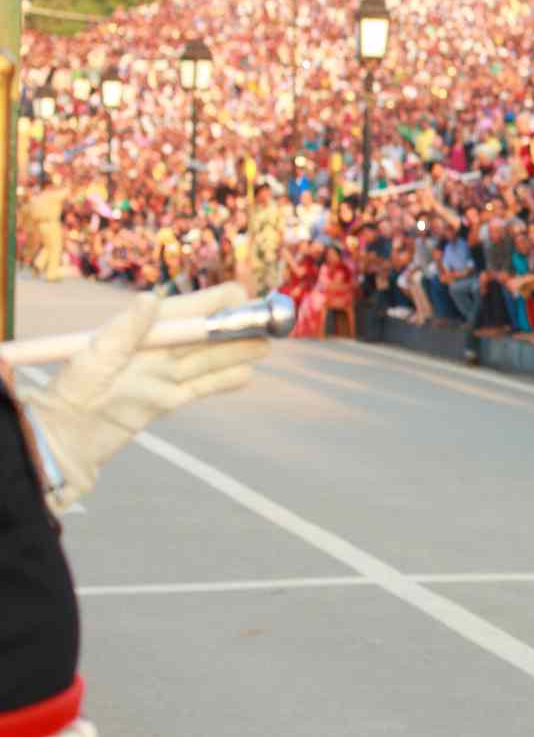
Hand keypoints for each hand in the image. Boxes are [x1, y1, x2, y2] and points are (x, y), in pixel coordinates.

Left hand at [23, 283, 269, 507]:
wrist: (63, 438)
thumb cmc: (72, 391)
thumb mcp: (95, 355)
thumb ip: (125, 329)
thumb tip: (152, 298)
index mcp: (141, 332)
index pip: (188, 310)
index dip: (217, 303)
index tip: (245, 301)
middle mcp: (155, 351)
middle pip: (204, 335)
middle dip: (236, 327)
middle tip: (268, 323)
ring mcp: (161, 377)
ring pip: (208, 361)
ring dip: (237, 352)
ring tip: (265, 346)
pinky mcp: (163, 402)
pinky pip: (201, 388)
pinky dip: (224, 381)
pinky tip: (246, 375)